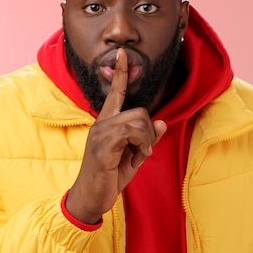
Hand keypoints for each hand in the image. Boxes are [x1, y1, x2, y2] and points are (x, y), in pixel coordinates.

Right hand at [65, 48, 166, 223]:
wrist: (90, 198)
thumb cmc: (108, 178)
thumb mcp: (133, 157)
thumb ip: (146, 139)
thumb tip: (162, 122)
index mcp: (106, 123)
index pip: (115, 93)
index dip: (120, 73)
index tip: (124, 54)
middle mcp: (101, 123)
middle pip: (139, 110)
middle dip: (148, 130)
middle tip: (144, 149)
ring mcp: (100, 133)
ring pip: (138, 120)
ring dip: (145, 139)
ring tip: (139, 154)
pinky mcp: (103, 145)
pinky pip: (132, 132)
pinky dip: (142, 144)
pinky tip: (136, 156)